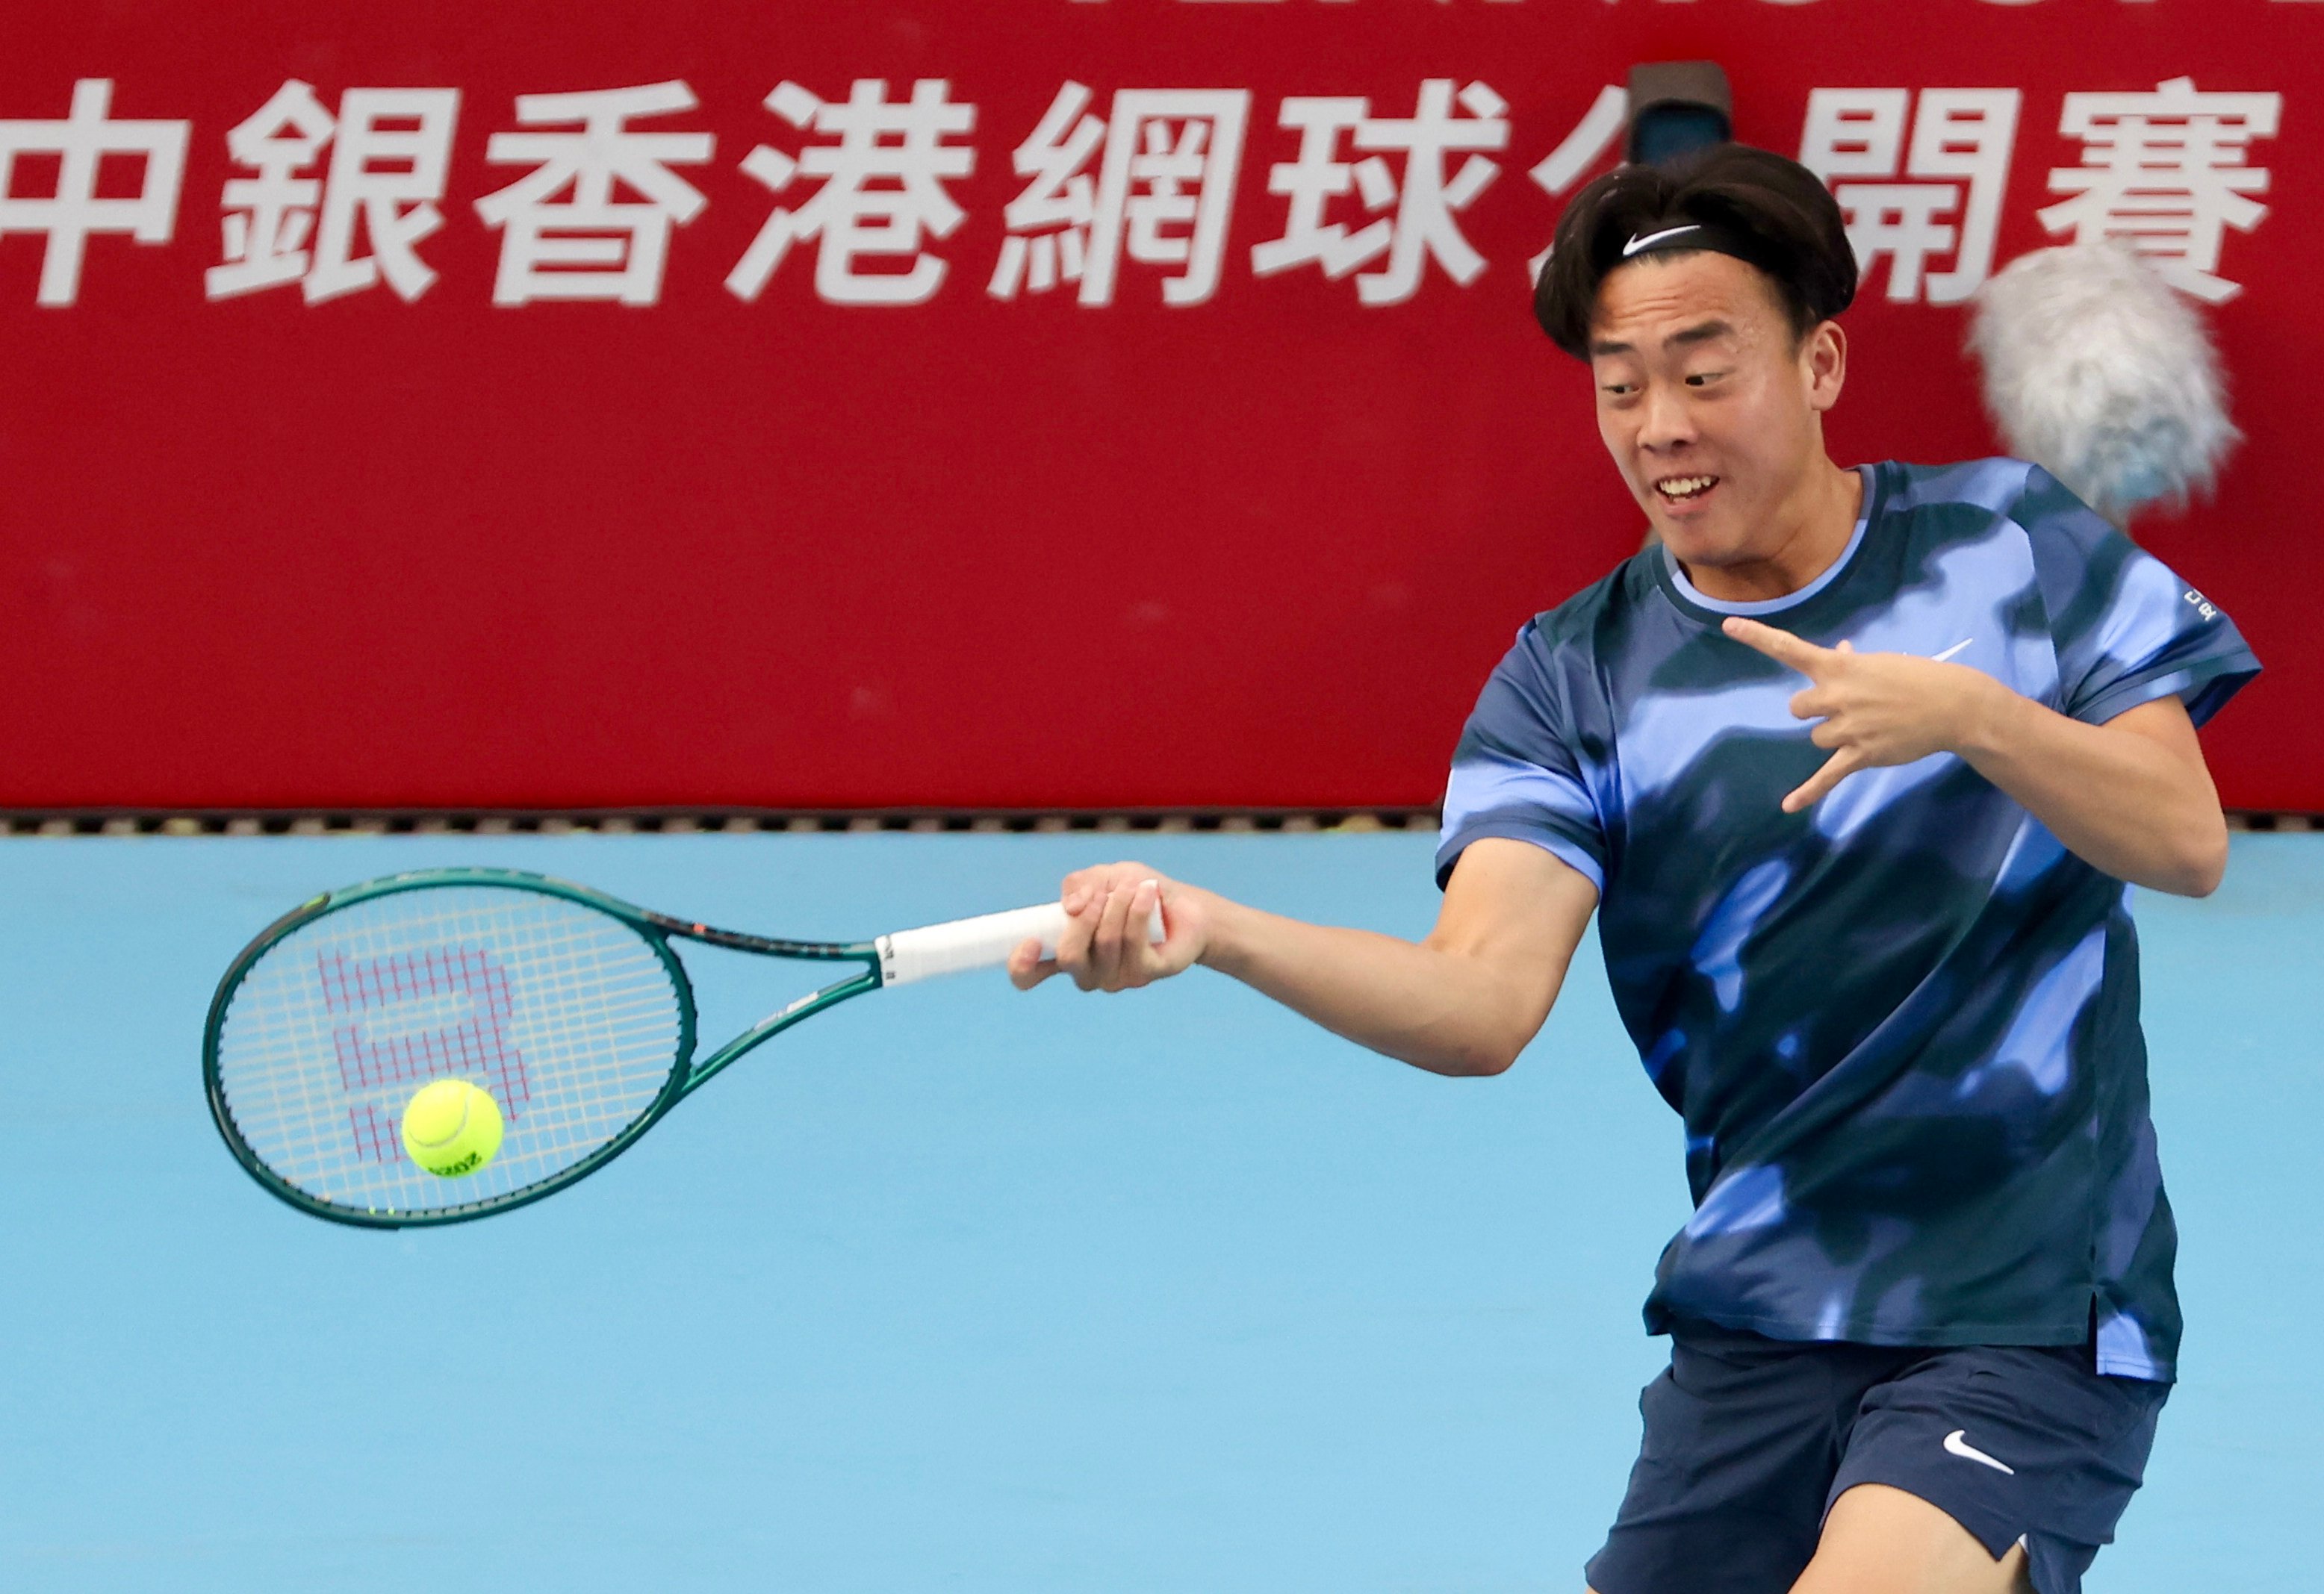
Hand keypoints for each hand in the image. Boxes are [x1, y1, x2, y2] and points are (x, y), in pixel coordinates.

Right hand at [1007, 862, 1209, 992]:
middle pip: (1069, 957)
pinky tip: (1149, 893)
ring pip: (1105, 944)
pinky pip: (1134, 942)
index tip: (1031, 941)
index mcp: (1066, 952)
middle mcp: (1087, 972)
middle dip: (1083, 920)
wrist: (1185, 906)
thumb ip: (1079, 884)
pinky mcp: (1146, 974)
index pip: (1029, 975)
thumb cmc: (1136, 892)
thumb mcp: (1103, 876)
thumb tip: (1071, 907)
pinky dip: (1138, 910)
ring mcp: (1116, 977)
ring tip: (1134, 886)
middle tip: (1101, 895)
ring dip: (1118, 906)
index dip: (1021, 965)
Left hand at [1722, 616, 1999, 811]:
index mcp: (1838, 666)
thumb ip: (1850, 663)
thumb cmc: (1916, 678)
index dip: (1756, 636)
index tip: (1727, 625)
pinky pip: (1826, 776)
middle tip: (1846, 708)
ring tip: (1868, 727)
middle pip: (1797, 709)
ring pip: (1816, 739)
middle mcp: (1836, 695)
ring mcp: (1847, 727)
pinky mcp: (1860, 755)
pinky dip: (1808, 792)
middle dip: (1815, 710)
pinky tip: (1789, 806)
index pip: (1788, 648)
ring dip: (1834, 736)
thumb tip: (1838, 653)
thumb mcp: (1879, 662)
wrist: (1953, 705)